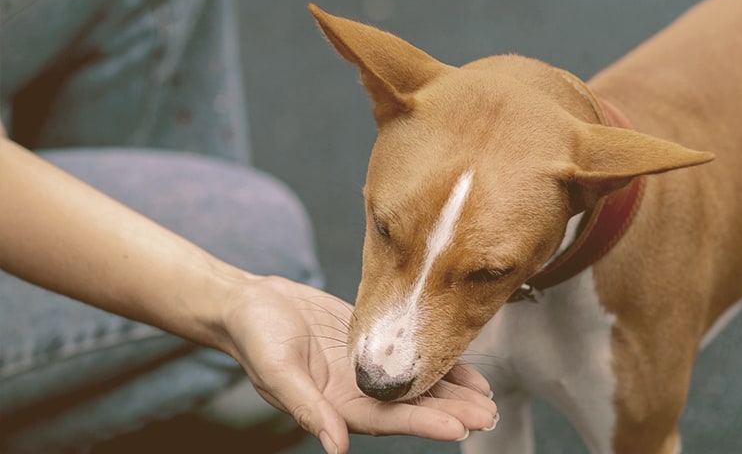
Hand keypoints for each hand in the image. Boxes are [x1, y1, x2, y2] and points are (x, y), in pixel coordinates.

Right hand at [221, 275, 497, 453]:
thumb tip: (335, 447)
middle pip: (412, 406)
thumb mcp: (277, 370)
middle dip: (451, 411)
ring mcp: (365, 368)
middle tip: (489, 414)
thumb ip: (308, 408)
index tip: (461, 427)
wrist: (251, 303)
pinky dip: (435, 360)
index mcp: (336, 405)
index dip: (425, 423)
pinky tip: (462, 364)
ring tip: (487, 397)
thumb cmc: (256, 336)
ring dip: (451, 391)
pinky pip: (408, 353)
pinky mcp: (370, 341)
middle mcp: (357, 391)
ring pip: (416, 383)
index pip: (389, 419)